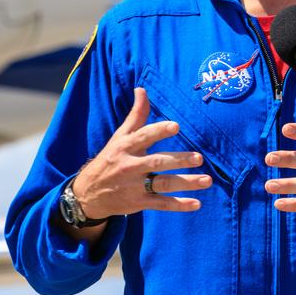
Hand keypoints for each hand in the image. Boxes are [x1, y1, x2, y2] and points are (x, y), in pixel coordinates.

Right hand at [72, 87, 209, 218]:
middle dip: (179, 160)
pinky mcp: (139, 203)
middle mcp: (130, 166)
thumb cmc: (110, 159)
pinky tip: (197, 204)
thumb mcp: (119, 137)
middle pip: (157, 162)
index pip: (144, 136)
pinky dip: (179, 205)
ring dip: (186, 183)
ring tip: (207, 180)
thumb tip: (141, 89)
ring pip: (163, 184)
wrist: (88, 194)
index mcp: (126, 147)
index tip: (176, 126)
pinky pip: (161, 204)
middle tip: (199, 158)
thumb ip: (135, 115)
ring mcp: (135, 186)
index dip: (159, 131)